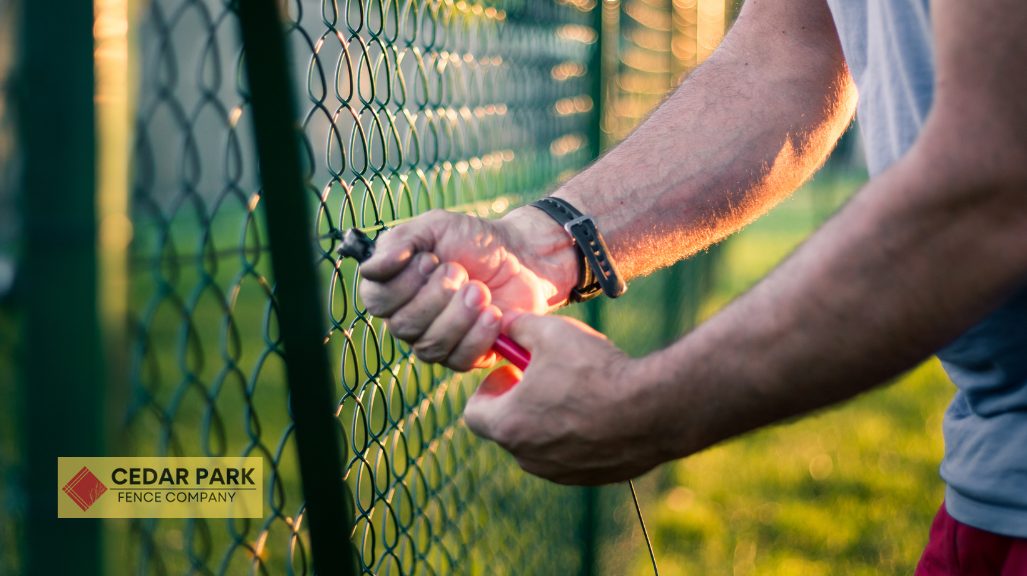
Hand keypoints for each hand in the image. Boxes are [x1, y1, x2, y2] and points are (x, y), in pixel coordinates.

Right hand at [358, 208, 577, 370]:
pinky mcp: (466, 355)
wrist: (520, 255)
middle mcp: (408, 318)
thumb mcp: (435, 226)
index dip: (403, 283)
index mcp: (393, 287)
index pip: (376, 300)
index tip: (431, 259)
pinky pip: (459, 360)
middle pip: (403, 326)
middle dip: (436, 296)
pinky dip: (478, 335)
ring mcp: (436, 340)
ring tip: (481, 290)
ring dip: (459, 315)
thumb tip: (370, 268)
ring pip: (430, 346)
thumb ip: (400, 241)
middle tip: (461, 270)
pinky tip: (494, 314)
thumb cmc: (473, 239)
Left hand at [463, 313, 665, 484]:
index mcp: (508, 424)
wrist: (654, 410)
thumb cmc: (597, 370)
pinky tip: (600, 410)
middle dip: (518, 400)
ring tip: (575, 391)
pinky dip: (575, 436)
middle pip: (507, 428)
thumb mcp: (551, 332)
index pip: (473, 413)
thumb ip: (519, 326)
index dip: (488, 388)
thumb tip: (507, 323)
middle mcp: (527, 457)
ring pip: (538, 444)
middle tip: (543, 377)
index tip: (511, 371)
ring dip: (546, 419)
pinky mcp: (588, 478)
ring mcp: (558, 472)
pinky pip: (569, 456)